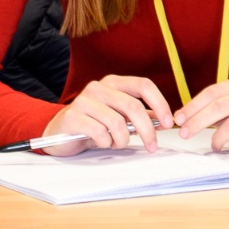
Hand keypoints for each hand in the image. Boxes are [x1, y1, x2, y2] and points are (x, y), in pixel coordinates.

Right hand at [43, 75, 173, 153]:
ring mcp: (84, 100)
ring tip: (117, 143)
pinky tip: (103, 142)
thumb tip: (165, 121)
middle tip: (152, 145)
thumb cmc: (93, 122)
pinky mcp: (73, 116)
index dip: (160, 104)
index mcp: (114, 82)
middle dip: (147, 130)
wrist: (60, 131)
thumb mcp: (119, 116)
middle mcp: (99, 87)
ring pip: (117, 122)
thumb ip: (140, 115)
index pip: (144, 85)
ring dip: (122, 140)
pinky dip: (106, 142)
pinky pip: (100, 133)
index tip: (169, 123)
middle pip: (133, 107)